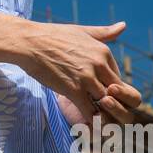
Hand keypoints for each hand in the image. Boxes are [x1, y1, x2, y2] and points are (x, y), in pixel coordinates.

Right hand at [14, 20, 133, 128]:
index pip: (117, 77)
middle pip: (116, 93)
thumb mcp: (82, 31)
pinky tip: (89, 126)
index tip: (101, 95)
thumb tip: (124, 26)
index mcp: (103, 52)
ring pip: (106, 104)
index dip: (110, 89)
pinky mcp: (73, 90)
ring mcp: (86, 78)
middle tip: (103, 113)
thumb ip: (105, 32)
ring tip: (98, 121)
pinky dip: (92, 121)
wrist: (28, 42)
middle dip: (111, 104)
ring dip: (103, 114)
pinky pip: (91, 112)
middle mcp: (99, 65)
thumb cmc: (52, 35)